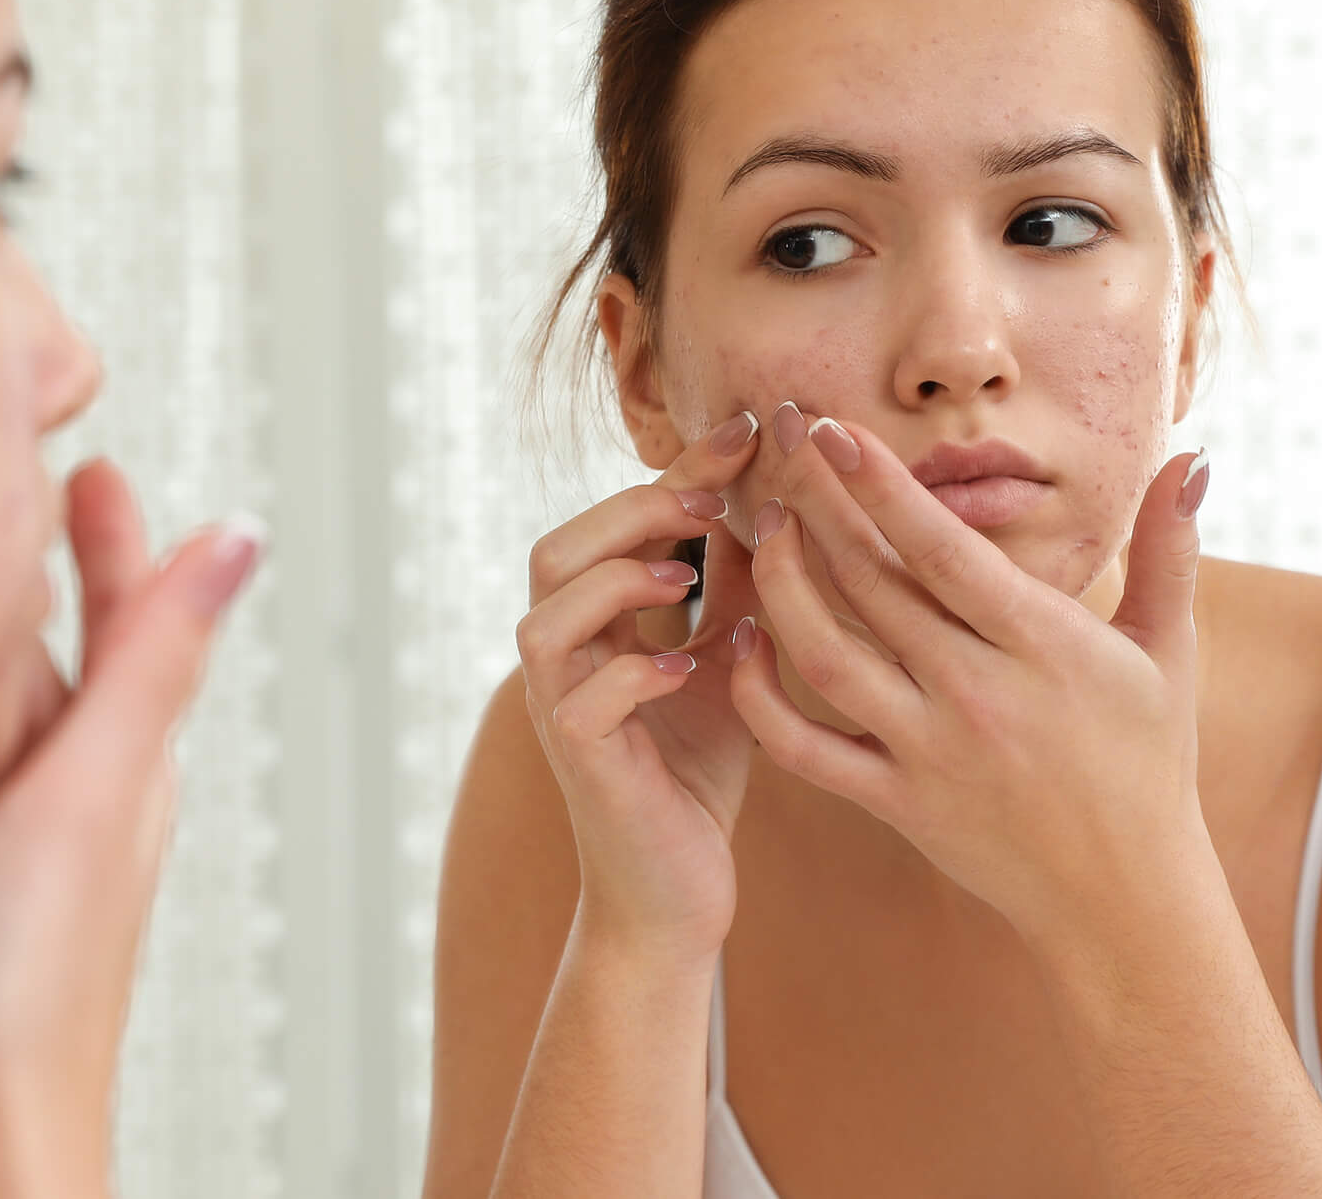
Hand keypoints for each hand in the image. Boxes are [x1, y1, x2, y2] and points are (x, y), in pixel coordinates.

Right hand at [0, 459, 261, 1198]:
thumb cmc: (26, 1004)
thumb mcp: (86, 795)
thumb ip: (152, 665)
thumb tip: (236, 539)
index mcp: (120, 782)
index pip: (131, 631)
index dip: (113, 543)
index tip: (85, 461)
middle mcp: (79, 826)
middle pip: (69, 677)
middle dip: (45, 586)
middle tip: (11, 506)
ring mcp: (18, 883)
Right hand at [516, 411, 765, 965]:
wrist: (676, 892)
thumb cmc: (697, 777)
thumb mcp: (729, 664)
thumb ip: (738, 593)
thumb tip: (776, 505)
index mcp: (596, 627)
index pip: (617, 526)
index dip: (676, 472)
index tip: (743, 429)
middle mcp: (564, 660)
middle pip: (555, 551)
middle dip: (631, 512)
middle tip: (708, 502)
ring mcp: (559, 710)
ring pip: (544, 616)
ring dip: (615, 583)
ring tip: (684, 576)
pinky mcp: (578, 763)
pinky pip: (579, 701)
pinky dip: (633, 672)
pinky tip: (690, 665)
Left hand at [729, 404, 1213, 952]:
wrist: (1125, 896)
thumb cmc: (1148, 760)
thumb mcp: (1170, 651)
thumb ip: (1170, 549)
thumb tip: (1193, 458)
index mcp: (1044, 645)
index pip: (945, 549)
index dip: (882, 486)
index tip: (833, 429)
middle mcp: (978, 693)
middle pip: (872, 584)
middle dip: (816, 502)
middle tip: (779, 439)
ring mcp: (929, 751)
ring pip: (825, 655)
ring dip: (780, 585)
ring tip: (764, 524)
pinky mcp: (895, 802)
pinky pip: (804, 747)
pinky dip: (760, 698)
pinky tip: (740, 643)